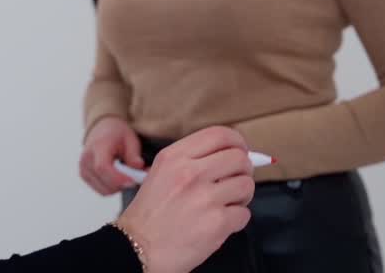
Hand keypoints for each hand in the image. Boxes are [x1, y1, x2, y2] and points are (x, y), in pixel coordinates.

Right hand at [80, 116, 143, 194]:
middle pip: (105, 182)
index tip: (133, 181)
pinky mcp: (84, 176)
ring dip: (119, 187)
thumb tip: (139, 167)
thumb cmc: (117, 134)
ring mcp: (83, 169)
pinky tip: (118, 176)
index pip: (102, 167)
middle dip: (123, 183)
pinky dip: (113, 188)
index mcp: (98, 146)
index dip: (118, 178)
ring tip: (127, 174)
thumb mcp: (130, 139)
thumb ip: (134, 155)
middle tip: (137, 176)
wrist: (101, 129)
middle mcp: (87, 159)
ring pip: (105, 190)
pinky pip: (102, 191)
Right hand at [113, 126, 253, 272]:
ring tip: (227, 203)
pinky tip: (220, 222)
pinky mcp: (217, 223)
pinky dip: (236, 220)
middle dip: (244, 170)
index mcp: (175, 157)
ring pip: (246, 185)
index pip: (219, 134)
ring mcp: (205, 198)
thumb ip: (192, 160)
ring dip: (242, 196)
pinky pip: (244, 214)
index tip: (241, 150)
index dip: (237, 142)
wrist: (137, 249)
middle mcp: (190, 173)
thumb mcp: (161, 173)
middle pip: (239, 158)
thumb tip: (231, 155)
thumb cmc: (149, 215)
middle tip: (236, 180)